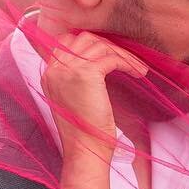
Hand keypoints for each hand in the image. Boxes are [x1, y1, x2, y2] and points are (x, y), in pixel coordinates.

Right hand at [40, 30, 147, 163]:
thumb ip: (77, 80)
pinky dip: (128, 63)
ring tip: (138, 68)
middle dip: (108, 46)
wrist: (85, 149)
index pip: (67, 43)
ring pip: (100, 46)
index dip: (91, 45)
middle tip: (127, 59)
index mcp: (49, 75)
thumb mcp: (74, 100)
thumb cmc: (85, 132)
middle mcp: (55, 69)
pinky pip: (112, 58)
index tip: (111, 54)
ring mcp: (68, 70)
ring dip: (123, 54)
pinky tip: (138, 73)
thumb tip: (99, 64)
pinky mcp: (86, 74)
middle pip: (84, 39)